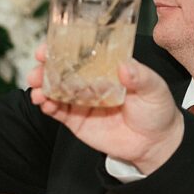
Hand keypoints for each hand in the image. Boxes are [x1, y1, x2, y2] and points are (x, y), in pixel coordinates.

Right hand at [28, 44, 185, 173]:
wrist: (155, 144)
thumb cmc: (157, 111)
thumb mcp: (154, 89)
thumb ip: (140, 77)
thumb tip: (124, 66)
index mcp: (104, 69)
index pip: (79, 54)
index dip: (60, 49)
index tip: (47, 49)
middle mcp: (88, 82)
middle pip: (60, 72)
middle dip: (43, 70)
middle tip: (37, 72)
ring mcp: (80, 101)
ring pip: (53, 90)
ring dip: (40, 88)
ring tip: (37, 92)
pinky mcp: (75, 120)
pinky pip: (56, 111)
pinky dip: (46, 106)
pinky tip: (43, 104)